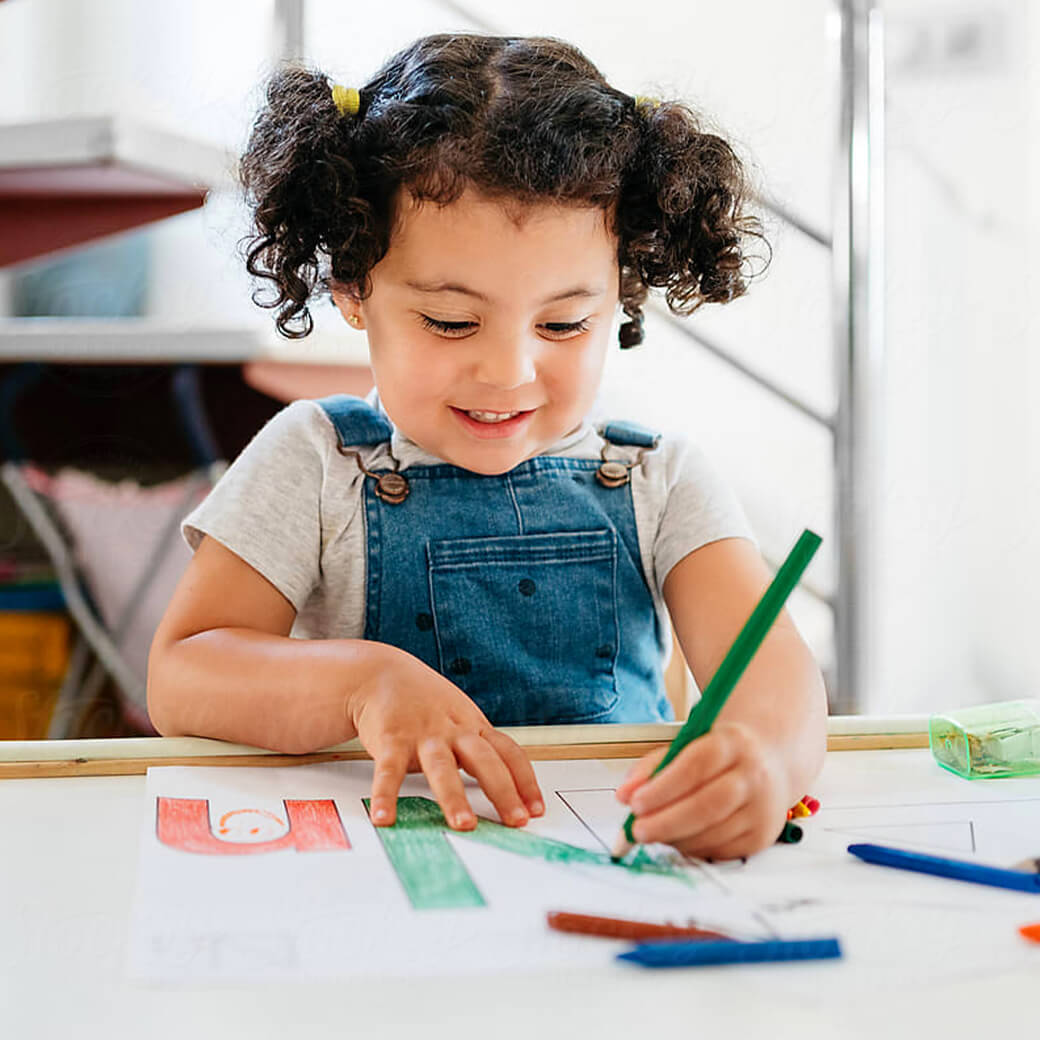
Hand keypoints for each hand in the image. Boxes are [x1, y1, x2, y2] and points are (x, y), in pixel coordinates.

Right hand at [346, 645, 543, 831]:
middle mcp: (453, 730)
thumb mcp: (460, 718)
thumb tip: (504, 789)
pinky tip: (385, 817)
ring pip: (441, 767)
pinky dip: (386, 795)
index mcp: (474, 726)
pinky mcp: (391, 738)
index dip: (525, 781)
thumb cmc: (425, 702)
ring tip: (464, 824)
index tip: (536, 810)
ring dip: (454, 797)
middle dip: (503, 791)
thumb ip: (477, 749)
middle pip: (484, 760)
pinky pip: (390, 770)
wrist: (381, 673)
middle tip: (516, 821)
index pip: (509, 753)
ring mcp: (423, 734)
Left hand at [614, 720, 789, 859]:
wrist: (768, 762)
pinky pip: (721, 850)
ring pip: (713, 832)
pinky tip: (678, 838)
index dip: (663, 788)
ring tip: (653, 832)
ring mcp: (762, 808)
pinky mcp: (762, 836)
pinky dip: (692, 847)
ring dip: (675, 838)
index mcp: (732, 743)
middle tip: (637, 830)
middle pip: (707, 805)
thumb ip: (651, 768)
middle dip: (666, 821)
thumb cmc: (718, 755)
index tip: (635, 803)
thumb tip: (623, 794)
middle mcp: (752, 775)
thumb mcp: (685, 747)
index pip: (696, 766)